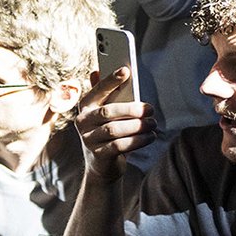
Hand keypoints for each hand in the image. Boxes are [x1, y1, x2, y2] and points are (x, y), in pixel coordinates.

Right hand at [70, 67, 154, 181]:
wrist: (102, 166)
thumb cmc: (107, 133)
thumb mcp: (105, 114)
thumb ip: (104, 94)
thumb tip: (96, 71)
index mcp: (85, 107)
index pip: (97, 91)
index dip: (110, 80)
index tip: (125, 70)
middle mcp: (82, 122)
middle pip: (107, 112)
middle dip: (131, 109)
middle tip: (150, 109)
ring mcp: (89, 139)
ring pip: (114, 130)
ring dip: (137, 126)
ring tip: (153, 124)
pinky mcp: (99, 155)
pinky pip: (120, 146)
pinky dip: (138, 140)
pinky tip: (150, 136)